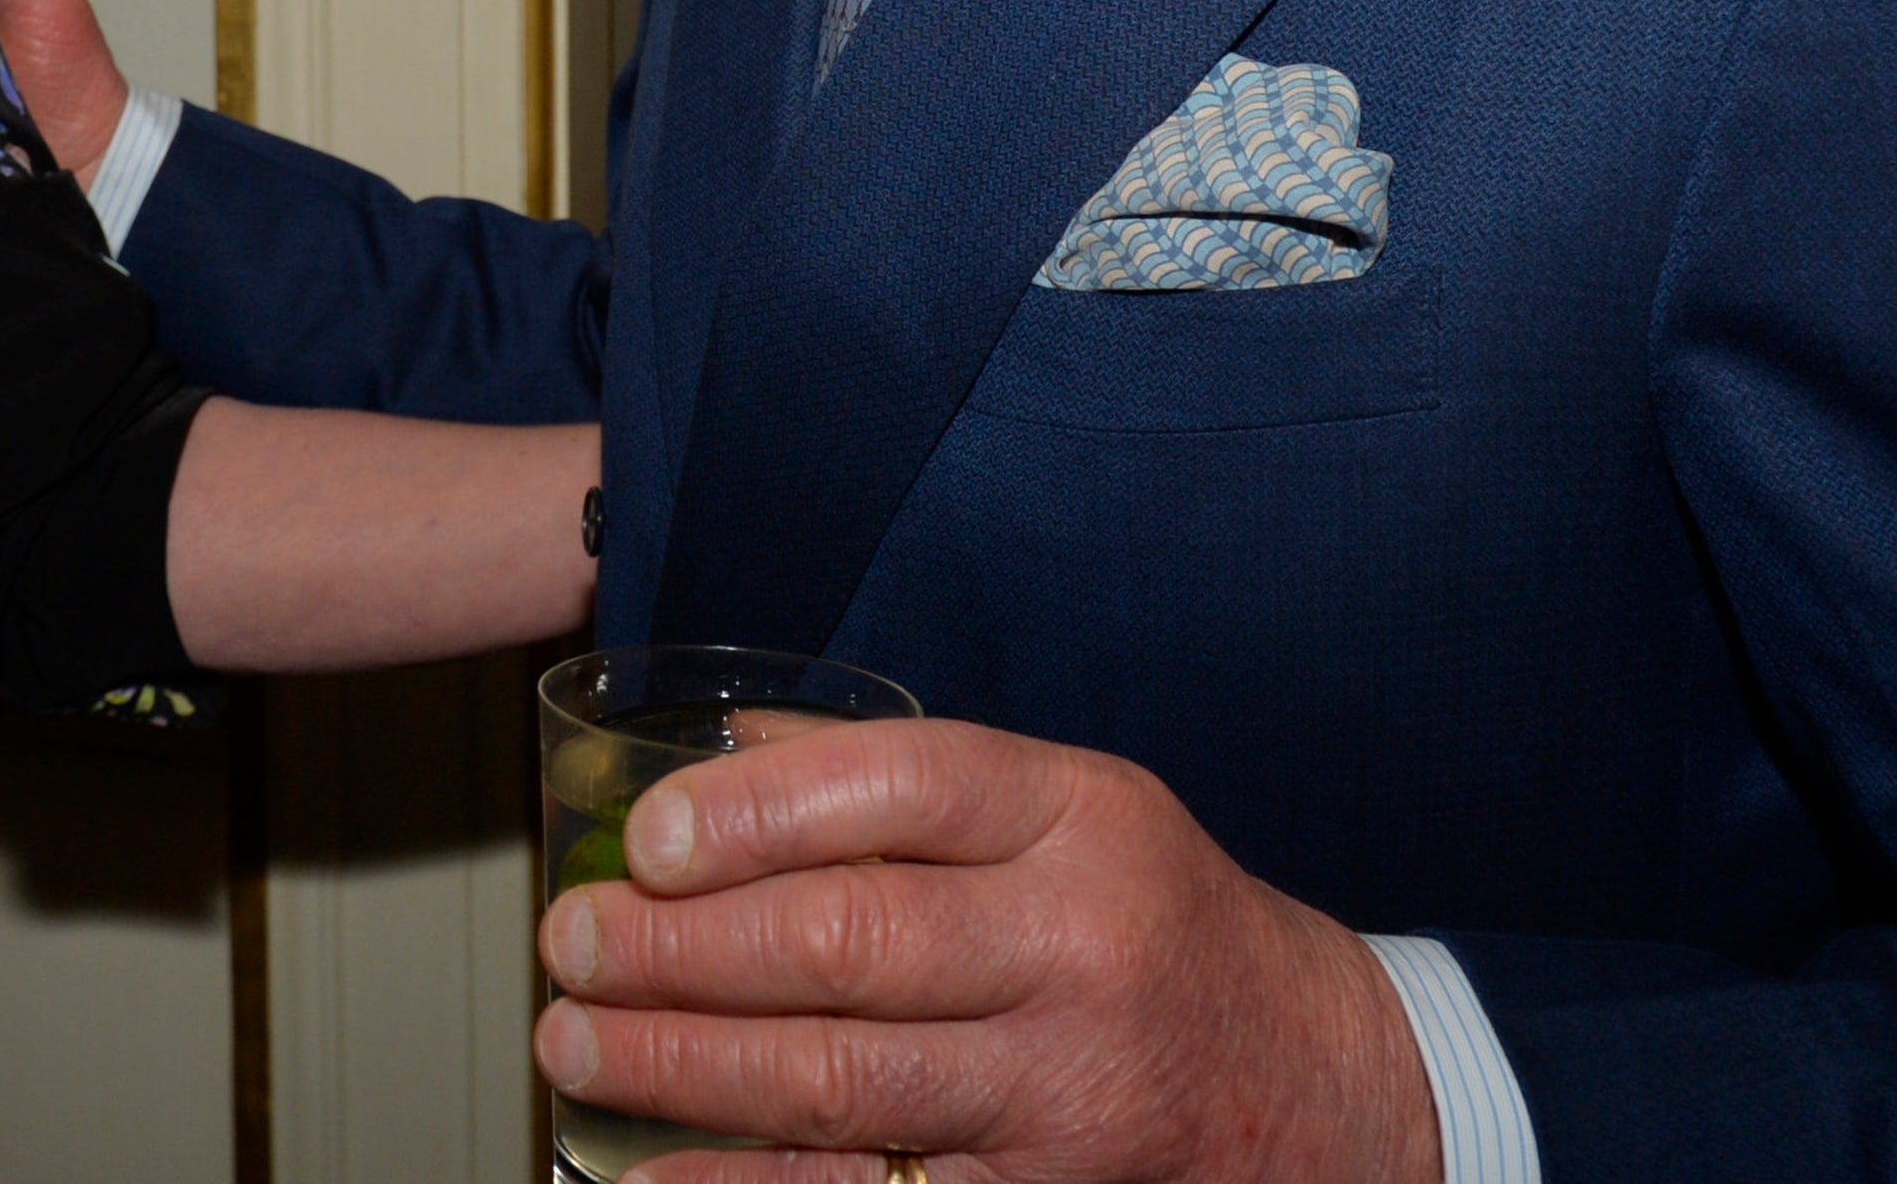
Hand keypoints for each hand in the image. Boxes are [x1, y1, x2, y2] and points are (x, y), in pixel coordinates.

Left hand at [536, 719, 1440, 1183]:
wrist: (1327, 1084)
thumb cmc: (1155, 920)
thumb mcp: (1070, 808)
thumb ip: (900, 780)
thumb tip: (713, 754)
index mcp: (1076, 820)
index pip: (896, 789)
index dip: (752, 813)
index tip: (641, 840)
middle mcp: (1077, 951)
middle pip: (848, 946)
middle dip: (679, 951)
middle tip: (569, 946)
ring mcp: (1067, 1092)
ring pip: (842, 1082)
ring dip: (682, 1070)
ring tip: (574, 1047)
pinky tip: (655, 1176)